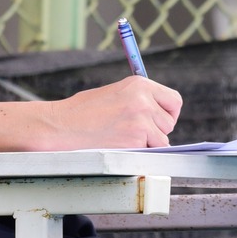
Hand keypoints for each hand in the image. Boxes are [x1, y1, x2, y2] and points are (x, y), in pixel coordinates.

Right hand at [35, 74, 181, 149]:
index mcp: (140, 84)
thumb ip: (140, 100)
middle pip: (169, 122)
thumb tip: (159, 115)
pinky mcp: (136, 140)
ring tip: (123, 138)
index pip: (174, 101)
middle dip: (156, 130)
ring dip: (148, 143)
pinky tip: (120, 145)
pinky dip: (139, 153)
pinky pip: (150, 152)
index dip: (168, 113)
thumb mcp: (115, 93)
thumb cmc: (83, 111)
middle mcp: (144, 100)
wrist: (63, 125)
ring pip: (162, 140)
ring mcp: (141, 121)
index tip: (159, 120)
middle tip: (134, 131)